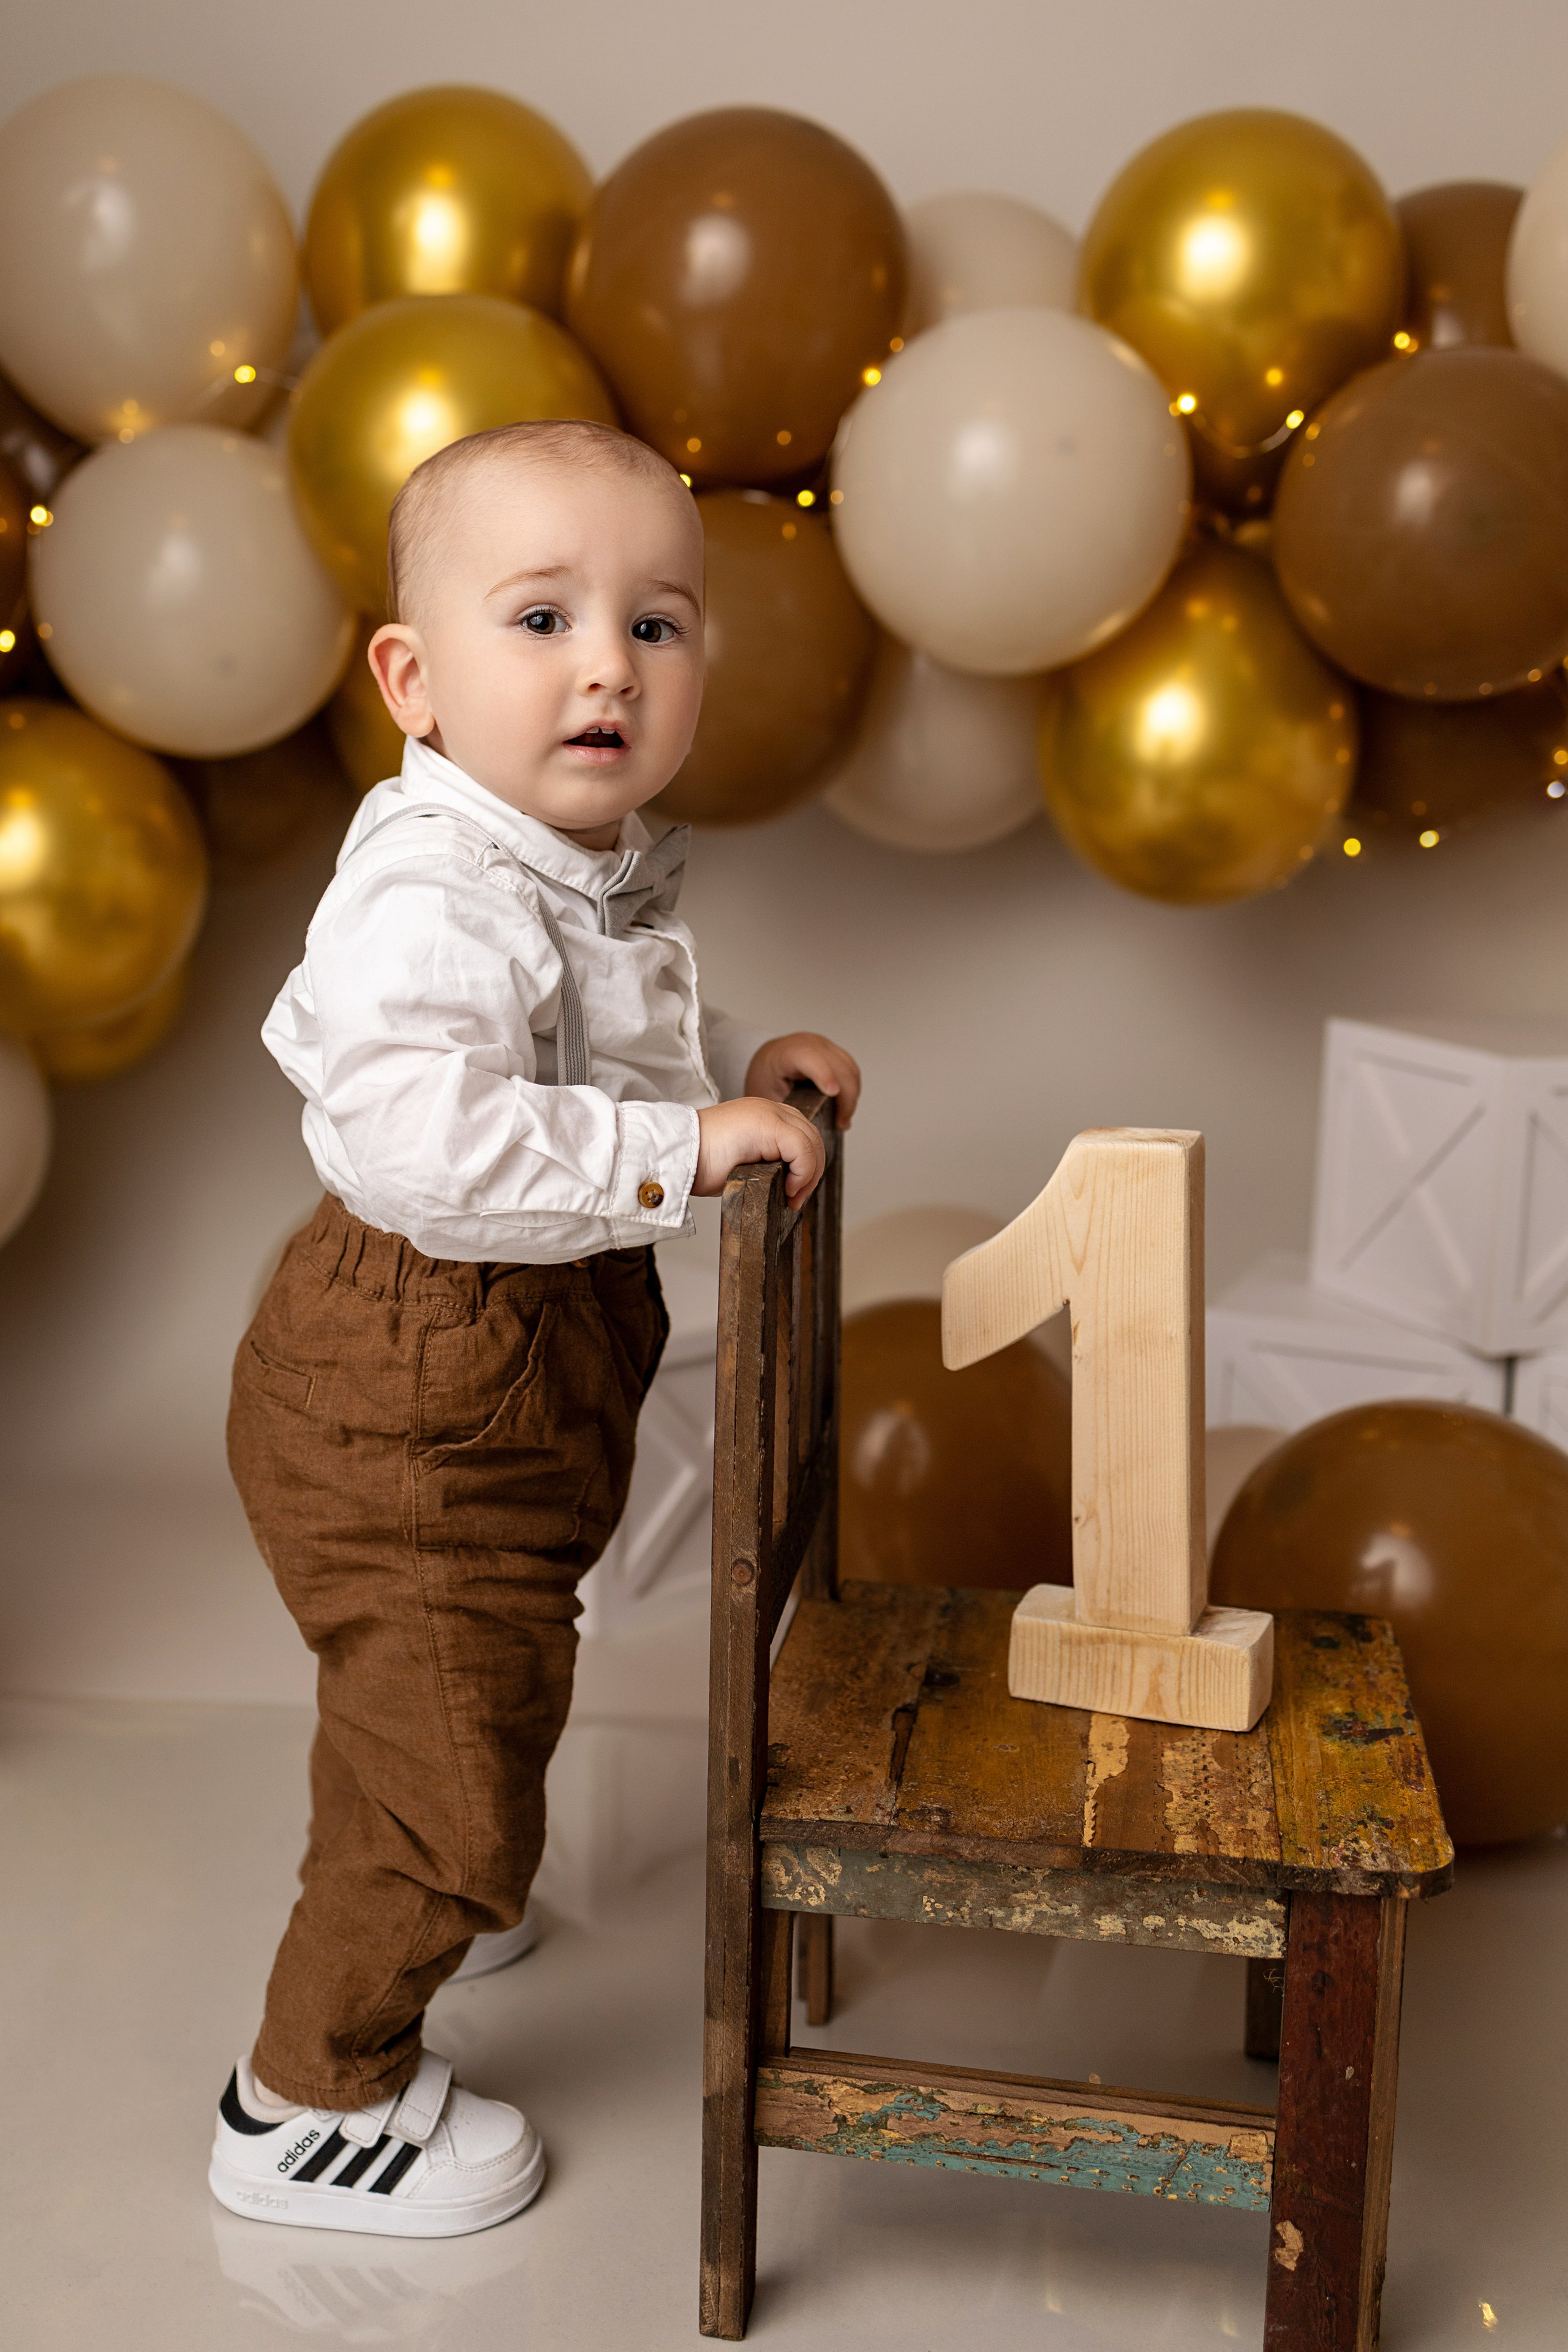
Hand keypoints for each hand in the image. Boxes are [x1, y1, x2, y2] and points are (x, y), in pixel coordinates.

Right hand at [695, 1098, 826, 1205]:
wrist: (678, 1153)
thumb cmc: (701, 1162)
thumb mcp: (742, 1159)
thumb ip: (767, 1160)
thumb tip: (791, 1182)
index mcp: (764, 1114)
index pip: (803, 1136)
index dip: (807, 1167)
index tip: (793, 1193)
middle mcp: (770, 1108)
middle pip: (812, 1138)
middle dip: (811, 1173)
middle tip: (795, 1199)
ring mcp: (769, 1112)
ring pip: (812, 1143)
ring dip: (808, 1176)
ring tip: (791, 1197)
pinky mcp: (768, 1124)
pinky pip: (803, 1149)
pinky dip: (803, 1173)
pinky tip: (786, 1189)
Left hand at [743, 1033, 860, 1130]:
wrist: (768, 1062)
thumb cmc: (766, 1078)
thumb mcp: (768, 1095)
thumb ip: (788, 1108)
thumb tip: (805, 1126)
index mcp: (789, 1052)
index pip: (811, 1059)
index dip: (824, 1075)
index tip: (833, 1093)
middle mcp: (810, 1044)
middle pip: (839, 1067)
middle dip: (845, 1098)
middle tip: (840, 1123)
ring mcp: (825, 1046)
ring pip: (850, 1070)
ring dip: (851, 1096)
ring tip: (842, 1119)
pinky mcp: (834, 1052)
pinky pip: (851, 1070)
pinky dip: (851, 1090)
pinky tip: (844, 1107)